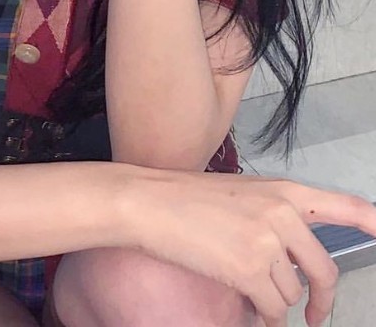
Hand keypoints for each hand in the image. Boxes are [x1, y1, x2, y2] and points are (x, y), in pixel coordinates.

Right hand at [128, 169, 375, 326]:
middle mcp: (282, 213)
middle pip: (323, 270)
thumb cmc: (188, 198)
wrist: (152, 202)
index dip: (370, 219)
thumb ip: (274, 219)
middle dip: (322, 300)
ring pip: (292, 294)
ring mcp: (267, 242)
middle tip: (317, 315)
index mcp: (284, 191)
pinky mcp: (249, 269)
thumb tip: (291, 261)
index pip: (342, 205)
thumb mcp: (242, 196)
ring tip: (254, 296)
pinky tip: (249, 308)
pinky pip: (271, 310)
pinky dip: (263, 317)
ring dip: (277, 305)